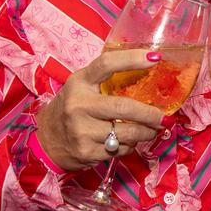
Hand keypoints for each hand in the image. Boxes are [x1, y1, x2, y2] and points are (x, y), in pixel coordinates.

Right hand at [35, 50, 168, 171]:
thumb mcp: (82, 86)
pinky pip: (120, 149)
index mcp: (79, 82)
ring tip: (152, 130)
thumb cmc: (72, 107)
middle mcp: (78, 105)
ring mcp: (81, 130)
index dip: (131, 59)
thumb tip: (148, 71)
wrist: (45, 139)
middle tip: (164, 117)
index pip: (106, 64)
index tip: (155, 58)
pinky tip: (127, 141)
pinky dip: (130, 145)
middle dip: (151, 114)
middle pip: (124, 107)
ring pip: (127, 132)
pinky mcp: (86, 152)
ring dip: (146, 132)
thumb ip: (106, 79)